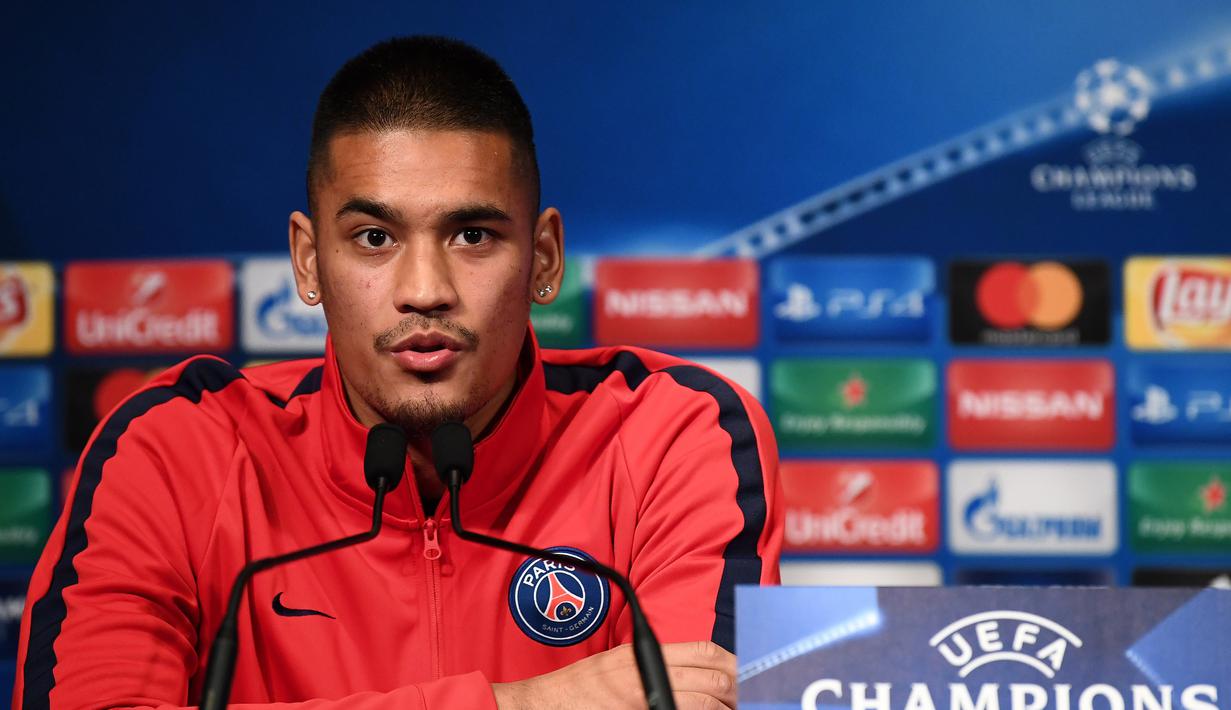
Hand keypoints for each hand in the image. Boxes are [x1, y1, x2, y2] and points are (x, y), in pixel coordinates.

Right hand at [492, 640, 735, 708]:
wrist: (546, 705)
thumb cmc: (579, 688)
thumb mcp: (617, 661)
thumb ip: (654, 661)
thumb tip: (695, 668)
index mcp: (646, 655)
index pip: (705, 652)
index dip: (732, 662)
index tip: (743, 672)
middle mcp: (651, 677)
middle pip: (714, 679)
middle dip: (735, 689)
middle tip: (744, 697)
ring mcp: (649, 702)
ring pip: (707, 705)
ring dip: (723, 709)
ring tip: (729, 709)